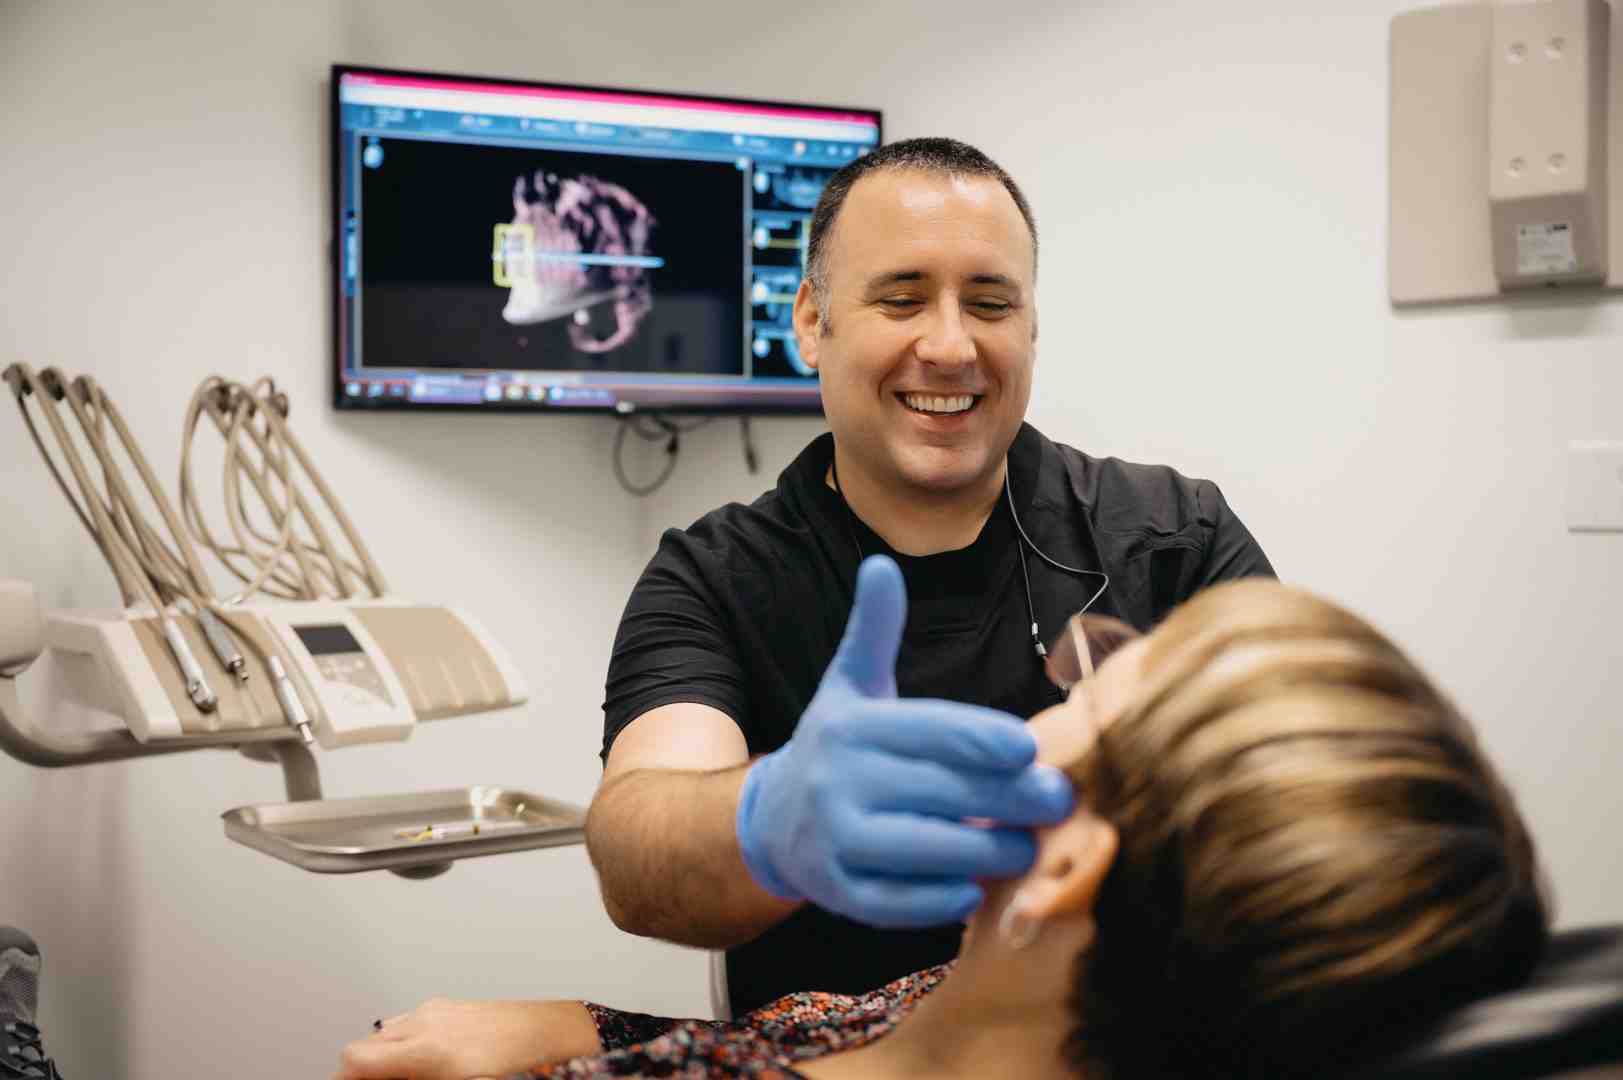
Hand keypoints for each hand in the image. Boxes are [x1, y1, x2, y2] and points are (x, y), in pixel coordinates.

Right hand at [334, 998, 596, 1079]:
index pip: (355, 1059)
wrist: (553, 1034)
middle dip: (362, 1072)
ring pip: (386, 1032)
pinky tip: (424, 1062)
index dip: (344, 1079)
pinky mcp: (450, 1004)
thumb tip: (392, 1079)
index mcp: (426, 1050)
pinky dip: (405, 1043)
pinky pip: (410, 1023)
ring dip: (384, 1057)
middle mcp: (427, 1022)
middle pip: (365, 1045)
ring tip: (403, 1078)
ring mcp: (438, 1009)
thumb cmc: (516, 1066)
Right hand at [735, 555, 1074, 927]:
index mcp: (854, 727)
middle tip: (1059, 803)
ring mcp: (835, 839)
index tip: (1033, 748)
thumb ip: (874, 631)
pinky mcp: (838, 890)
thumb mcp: (849, 684)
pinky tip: (973, 888)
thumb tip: (881, 565)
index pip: (933, 730)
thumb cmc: (836, 748)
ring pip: (927, 849)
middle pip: (944, 791)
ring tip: (1027, 847)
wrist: (770, 819)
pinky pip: (898, 902)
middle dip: (1010, 799)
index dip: (986, 739)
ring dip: (987, 851)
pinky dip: (940, 899)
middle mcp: (840, 781)